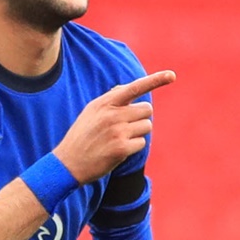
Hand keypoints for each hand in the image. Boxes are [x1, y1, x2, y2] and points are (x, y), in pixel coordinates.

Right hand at [54, 70, 175, 184]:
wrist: (68, 163)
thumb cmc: (82, 136)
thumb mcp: (91, 112)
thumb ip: (111, 99)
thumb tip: (129, 88)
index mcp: (104, 103)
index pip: (134, 87)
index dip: (155, 80)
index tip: (172, 75)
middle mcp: (112, 114)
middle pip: (147, 109)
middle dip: (140, 118)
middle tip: (125, 127)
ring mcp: (117, 131)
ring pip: (147, 126)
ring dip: (138, 133)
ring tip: (119, 139)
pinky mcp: (121, 148)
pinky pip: (142, 143)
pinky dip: (134, 147)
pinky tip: (118, 150)